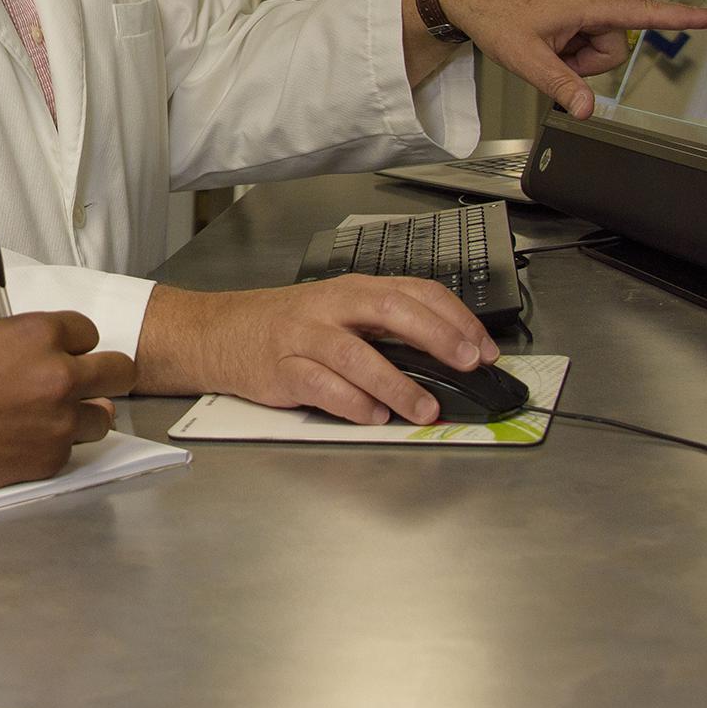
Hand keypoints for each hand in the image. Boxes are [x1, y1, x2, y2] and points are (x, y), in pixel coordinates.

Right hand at [0, 312, 135, 497]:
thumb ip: (8, 337)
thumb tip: (19, 346)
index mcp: (38, 334)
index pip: (88, 331)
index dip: (74, 342)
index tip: (65, 352)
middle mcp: (58, 375)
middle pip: (119, 371)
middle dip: (105, 374)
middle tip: (87, 382)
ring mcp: (57, 421)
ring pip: (103, 417)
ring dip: (85, 415)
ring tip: (55, 418)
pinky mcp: (49, 459)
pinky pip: (71, 450)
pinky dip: (55, 446)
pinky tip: (25, 442)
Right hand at [136, 277, 498, 425]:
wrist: (221, 332)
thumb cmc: (289, 325)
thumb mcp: (340, 312)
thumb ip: (386, 328)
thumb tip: (451, 358)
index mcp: (354, 290)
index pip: (415, 291)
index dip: (456, 319)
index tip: (485, 349)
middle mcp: (331, 306)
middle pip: (390, 310)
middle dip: (436, 336)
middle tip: (468, 364)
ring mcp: (305, 336)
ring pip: (357, 354)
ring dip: (397, 384)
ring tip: (425, 409)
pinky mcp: (282, 369)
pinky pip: (322, 386)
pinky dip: (352, 403)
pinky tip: (374, 417)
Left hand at [427, 0, 706, 119]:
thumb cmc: (492, 14)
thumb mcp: (525, 59)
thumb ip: (561, 85)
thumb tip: (587, 111)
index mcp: (587, 2)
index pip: (645, 14)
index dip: (685, 18)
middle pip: (614, 45)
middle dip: (586, 59)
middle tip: (550, 52)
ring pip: (601, 37)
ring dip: (576, 47)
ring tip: (543, 36)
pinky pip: (588, 23)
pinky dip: (570, 34)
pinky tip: (543, 27)